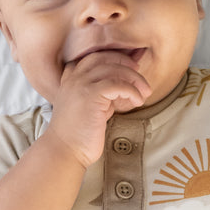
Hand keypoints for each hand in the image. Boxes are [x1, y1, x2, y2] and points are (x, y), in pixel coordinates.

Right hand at [46, 50, 151, 166]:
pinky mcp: (91, 95)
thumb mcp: (89, 109)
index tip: (128, 67)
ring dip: (133, 78)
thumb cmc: (77, 136)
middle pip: (103, 57)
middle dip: (125, 62)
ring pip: (113, 69)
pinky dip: (132, 91)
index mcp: (70, 80)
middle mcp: (74, 78)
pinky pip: (118, 84)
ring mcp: (81, 85)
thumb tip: (120, 91)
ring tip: (145, 91)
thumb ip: (100, 97)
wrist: (65, 152)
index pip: (93, 58)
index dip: (113, 58)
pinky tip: (137, 101)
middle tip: (139, 74)